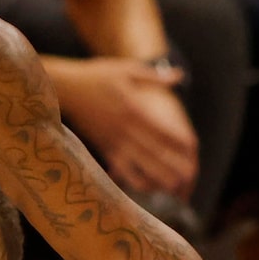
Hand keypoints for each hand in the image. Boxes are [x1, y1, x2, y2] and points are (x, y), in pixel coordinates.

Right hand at [53, 57, 199, 197]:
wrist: (64, 89)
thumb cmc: (96, 76)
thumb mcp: (126, 69)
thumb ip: (154, 77)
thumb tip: (179, 76)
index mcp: (135, 109)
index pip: (163, 130)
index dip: (179, 141)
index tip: (194, 149)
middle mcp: (126, 129)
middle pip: (155, 152)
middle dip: (173, 166)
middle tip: (191, 177)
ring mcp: (114, 141)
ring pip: (140, 164)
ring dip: (158, 178)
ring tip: (175, 189)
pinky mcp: (104, 148)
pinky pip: (121, 169)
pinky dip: (134, 180)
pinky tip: (146, 187)